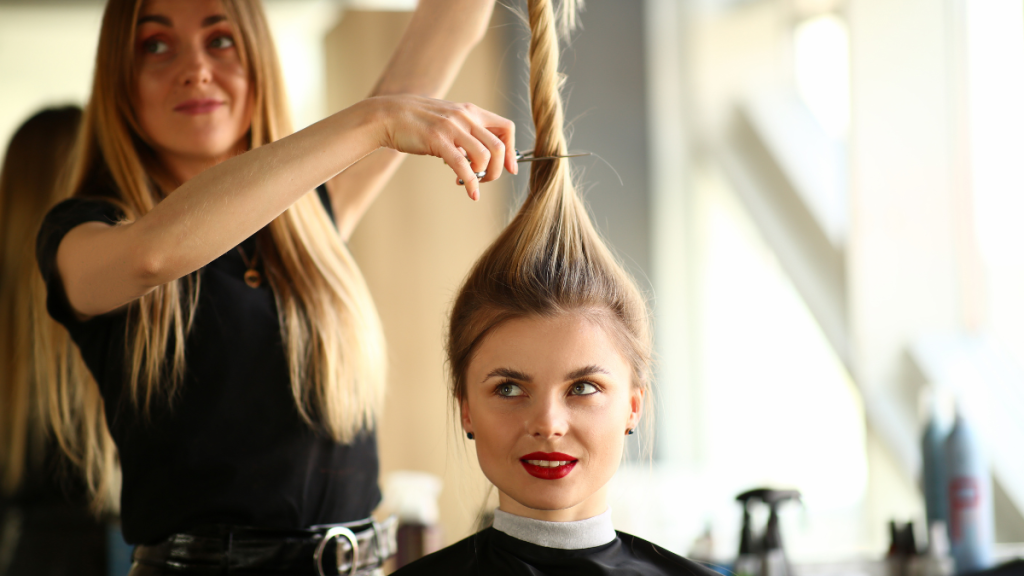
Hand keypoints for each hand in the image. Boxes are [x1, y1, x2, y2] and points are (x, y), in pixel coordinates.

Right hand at [368, 94, 516, 199]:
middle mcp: (466, 117)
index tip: (509, 168)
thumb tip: (480, 156)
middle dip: (497, 169)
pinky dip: (471, 183)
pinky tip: (471, 193)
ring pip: (485, 156)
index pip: (506, 128)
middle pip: (499, 147)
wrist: (389, 115)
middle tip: (485, 179)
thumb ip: (466, 133)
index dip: (512, 151)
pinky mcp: (438, 140)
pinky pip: (462, 165)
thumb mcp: (448, 120)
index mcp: (471, 112)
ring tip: (471, 183)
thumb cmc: (418, 122)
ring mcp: (452, 128)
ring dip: (483, 176)